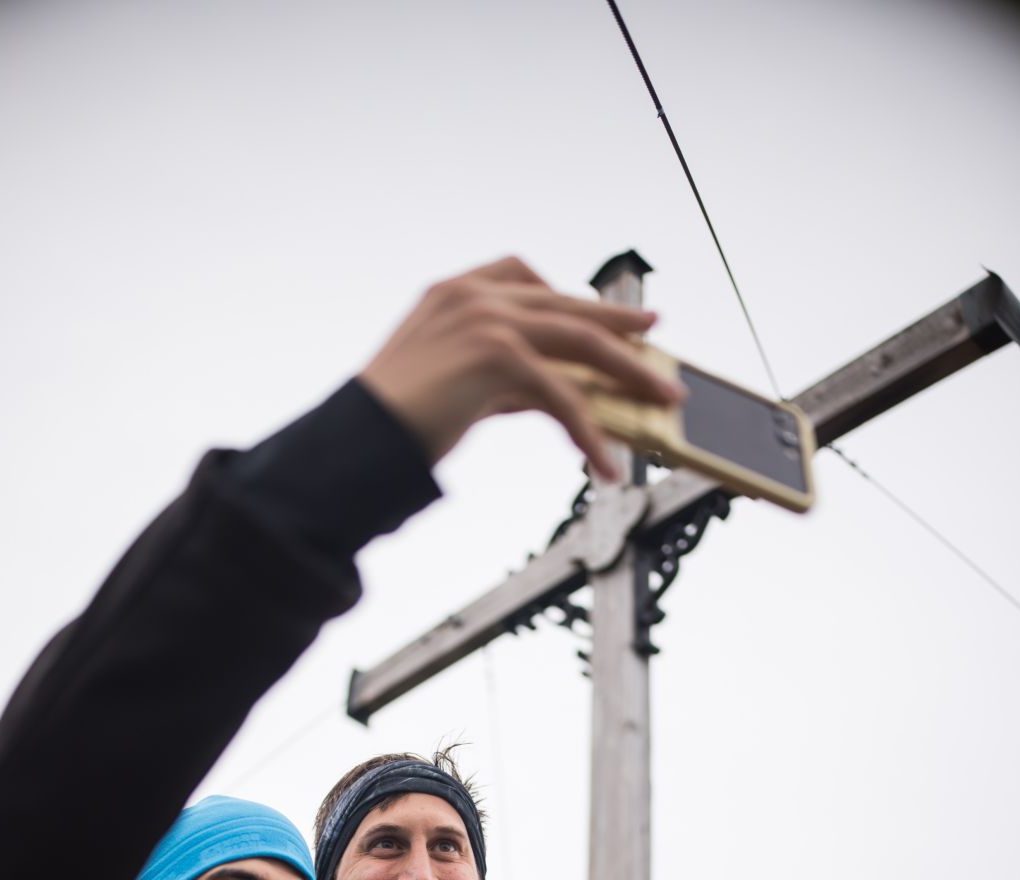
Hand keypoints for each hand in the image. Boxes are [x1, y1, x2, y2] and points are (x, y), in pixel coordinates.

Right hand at [358, 256, 682, 481]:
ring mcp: (486, 320)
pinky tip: (607, 463)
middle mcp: (473, 294)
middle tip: (655, 338)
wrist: (356, 441)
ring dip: (629, 372)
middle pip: (567, 306)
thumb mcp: (452, 384)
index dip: (570, 295)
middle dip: (619, 326)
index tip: (602, 309)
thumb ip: (500, 378)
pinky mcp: (497, 358)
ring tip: (662, 398)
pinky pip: (563, 395)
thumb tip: (554, 395)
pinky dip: (591, 433)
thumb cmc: (392, 423)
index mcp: (453, 291)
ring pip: (580, 341)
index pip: (525, 276)